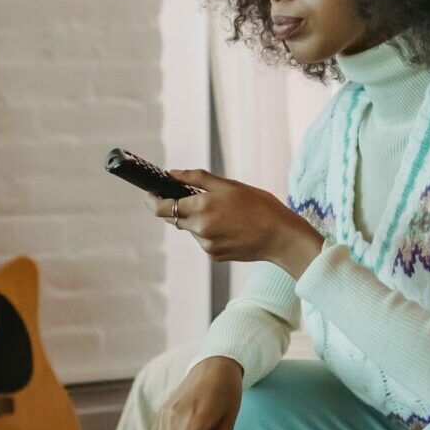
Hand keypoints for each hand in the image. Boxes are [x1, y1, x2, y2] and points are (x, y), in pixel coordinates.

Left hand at [155, 169, 323, 274]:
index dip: (151, 200)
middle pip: (175, 217)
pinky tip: (230, 226)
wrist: (281, 237)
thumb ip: (197, 179)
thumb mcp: (229, 185)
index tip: (149, 193)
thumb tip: (172, 174)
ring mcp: (207, 245)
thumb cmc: (259, 206)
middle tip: (199, 198)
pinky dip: (210, 231)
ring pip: (191, 229)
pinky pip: (204, 240)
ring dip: (198, 219)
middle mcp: (200, 229)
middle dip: (181, 207)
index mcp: (201, 208)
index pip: (161, 207)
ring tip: (225, 213)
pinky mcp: (215, 255)